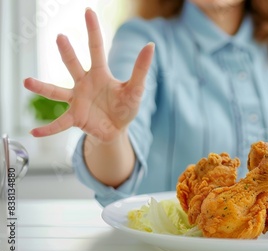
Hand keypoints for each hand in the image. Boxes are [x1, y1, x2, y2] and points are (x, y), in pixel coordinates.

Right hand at [24, 8, 154, 142]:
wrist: (118, 129)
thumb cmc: (125, 106)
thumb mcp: (136, 88)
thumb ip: (141, 69)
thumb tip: (151, 45)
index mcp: (100, 74)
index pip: (95, 48)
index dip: (92, 30)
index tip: (88, 11)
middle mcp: (84, 84)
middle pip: (73, 64)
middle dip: (67, 52)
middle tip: (60, 37)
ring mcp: (77, 100)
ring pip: (57, 91)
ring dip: (42, 87)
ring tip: (27, 82)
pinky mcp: (75, 118)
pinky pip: (59, 123)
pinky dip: (48, 129)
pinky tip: (35, 132)